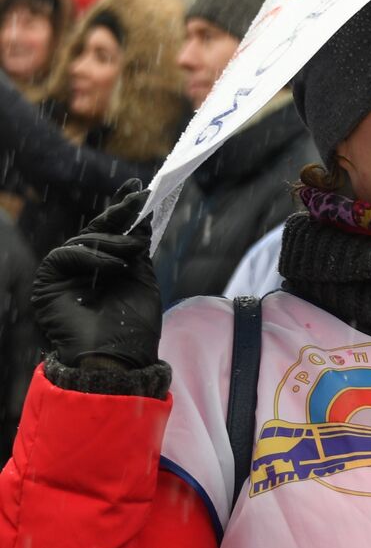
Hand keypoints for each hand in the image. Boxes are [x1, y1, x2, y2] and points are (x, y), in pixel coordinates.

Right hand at [31, 180, 161, 368]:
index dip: (123, 210)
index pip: (112, 233)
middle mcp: (84, 269)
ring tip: (134, 250)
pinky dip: (92, 256)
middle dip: (118, 213)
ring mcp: (65, 275)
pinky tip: (115, 266)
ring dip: (112, 241)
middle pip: (95, 231)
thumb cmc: (134, 326)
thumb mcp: (143, 279)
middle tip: (137, 199)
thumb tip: (143, 219)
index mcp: (107, 268)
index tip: (138, 188)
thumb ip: (138, 249)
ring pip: (83, 240)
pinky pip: (65, 255)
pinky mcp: (48, 282)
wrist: (119, 358)